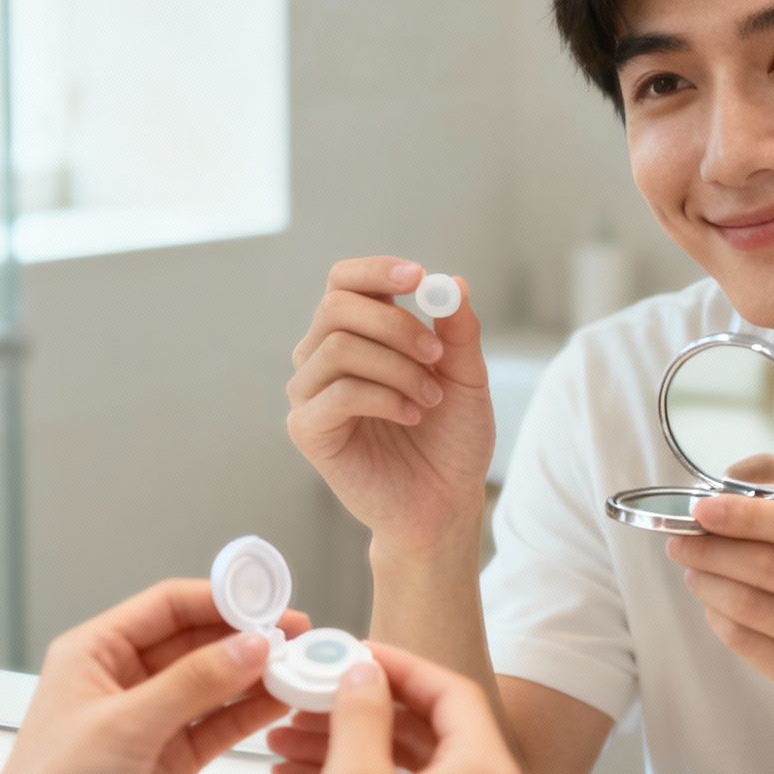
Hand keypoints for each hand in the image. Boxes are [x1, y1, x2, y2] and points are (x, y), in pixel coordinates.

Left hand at [0, 579, 308, 773]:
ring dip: (255, 674)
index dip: (221, 598)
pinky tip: (280, 701)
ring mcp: (150, 720)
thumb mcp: (124, 728)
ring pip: (213, 682)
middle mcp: (124, 680)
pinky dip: (250, 712)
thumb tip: (250, 645)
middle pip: (197, 640)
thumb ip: (192, 683)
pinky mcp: (170, 760)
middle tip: (296, 633)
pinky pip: (218, 724)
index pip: (168, 606)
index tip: (268, 600)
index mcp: (96, 652)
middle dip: (246, 635)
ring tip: (299, 665)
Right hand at [267, 644, 528, 773]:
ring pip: (409, 773)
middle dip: (361, 710)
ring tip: (288, 738)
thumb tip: (364, 675)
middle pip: (429, 733)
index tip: (356, 654)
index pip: (452, 693)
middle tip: (313, 693)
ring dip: (349, 748)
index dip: (400, 666)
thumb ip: (360, 714)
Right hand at [286, 256, 496, 554]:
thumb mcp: (466, 376)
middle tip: (437, 355)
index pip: (345, 282)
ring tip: (430, 399)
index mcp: (356, 333)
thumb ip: (459, 331)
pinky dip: (384, 398)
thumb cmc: (451, 438)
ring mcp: (309, 393)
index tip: (418, 277)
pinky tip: (411, 416)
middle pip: (336, 306)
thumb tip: (453, 282)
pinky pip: (337, 393)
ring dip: (397, 368)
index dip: (376, 270)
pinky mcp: (306, 429)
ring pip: (338, 347)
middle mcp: (323, 356)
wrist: (445, 502)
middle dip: (395, 324)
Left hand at [666, 494, 773, 755]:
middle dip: (714, 549)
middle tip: (680, 541)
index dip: (748, 514)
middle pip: (770, 565)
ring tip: (692, 572)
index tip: (703, 508)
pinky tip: (713, 607)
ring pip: (751, 605)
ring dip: (709, 583)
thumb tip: (736, 473)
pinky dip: (719, 619)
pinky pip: (748, 642)